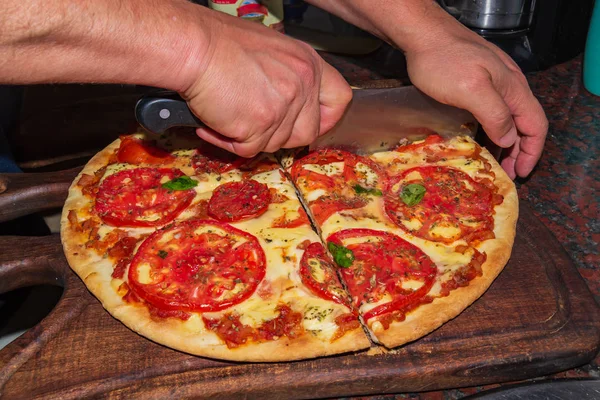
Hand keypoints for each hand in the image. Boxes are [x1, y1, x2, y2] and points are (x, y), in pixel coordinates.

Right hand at [180, 13, 351, 157]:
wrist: (193, 45)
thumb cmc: (219, 43)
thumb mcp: (271, 51)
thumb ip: (287, 77)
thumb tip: (285, 105)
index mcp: (308, 63)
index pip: (339, 99)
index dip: (327, 118)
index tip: (313, 125)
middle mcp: (302, 83)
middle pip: (307, 132)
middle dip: (280, 135)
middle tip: (254, 123)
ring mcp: (284, 106)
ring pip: (275, 144)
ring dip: (250, 136)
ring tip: (226, 113)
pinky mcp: (260, 125)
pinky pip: (248, 149)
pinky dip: (227, 141)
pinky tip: (212, 123)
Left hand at [404, 28, 547, 178]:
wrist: (422, 34)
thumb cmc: (443, 61)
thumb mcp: (472, 91)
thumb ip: (495, 114)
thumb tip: (509, 139)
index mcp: (513, 89)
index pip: (535, 126)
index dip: (532, 152)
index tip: (522, 173)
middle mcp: (508, 85)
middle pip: (524, 124)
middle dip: (520, 151)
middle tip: (508, 174)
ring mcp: (493, 82)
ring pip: (509, 117)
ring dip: (506, 142)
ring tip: (496, 162)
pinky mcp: (477, 80)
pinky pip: (493, 110)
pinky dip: (492, 129)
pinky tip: (480, 137)